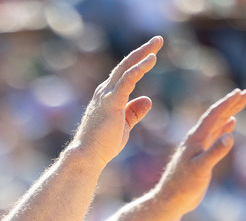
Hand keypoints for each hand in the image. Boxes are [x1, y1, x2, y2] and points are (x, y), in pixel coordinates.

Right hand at [72, 36, 161, 165]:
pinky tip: (151, 59)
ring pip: (126, 68)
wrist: (87, 156)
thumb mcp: (124, 125)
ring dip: (143, 53)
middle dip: (142, 51)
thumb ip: (134, 112)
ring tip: (157, 42)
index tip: (152, 53)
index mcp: (107, 96)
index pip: (124, 74)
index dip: (138, 62)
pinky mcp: (111, 102)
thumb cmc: (102, 145)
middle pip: (125, 65)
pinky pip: (127, 80)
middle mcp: (105, 91)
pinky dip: (139, 68)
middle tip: (158, 39)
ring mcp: (106, 95)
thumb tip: (148, 99)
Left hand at [151, 89, 245, 215]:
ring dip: (228, 113)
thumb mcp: (201, 169)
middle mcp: (196, 140)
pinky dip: (223, 128)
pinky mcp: (201, 156)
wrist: (171, 200)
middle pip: (215, 117)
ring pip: (216, 125)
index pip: (213, 115)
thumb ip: (215, 152)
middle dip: (230, 104)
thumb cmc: (183, 186)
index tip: (240, 92)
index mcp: (195, 139)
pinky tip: (231, 124)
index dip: (227, 103)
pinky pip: (214, 137)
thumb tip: (230, 135)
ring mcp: (198, 147)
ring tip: (241, 103)